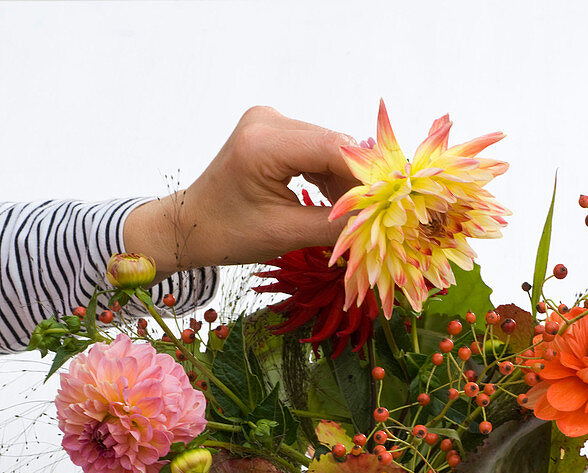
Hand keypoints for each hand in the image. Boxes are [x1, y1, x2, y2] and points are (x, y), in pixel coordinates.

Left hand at [124, 105, 358, 276]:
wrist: (191, 225)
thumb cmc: (229, 235)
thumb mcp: (284, 235)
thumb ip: (333, 226)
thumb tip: (377, 224)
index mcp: (263, 144)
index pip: (333, 148)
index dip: (368, 174)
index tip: (394, 199)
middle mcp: (268, 121)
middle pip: (334, 145)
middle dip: (359, 180)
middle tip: (381, 214)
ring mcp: (270, 122)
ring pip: (329, 147)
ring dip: (346, 180)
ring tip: (356, 215)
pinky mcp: (274, 131)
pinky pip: (315, 149)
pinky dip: (330, 176)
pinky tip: (338, 203)